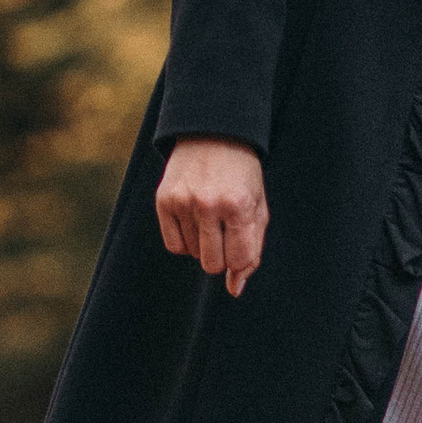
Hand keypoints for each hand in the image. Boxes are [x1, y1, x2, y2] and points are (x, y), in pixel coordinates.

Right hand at [156, 135, 268, 294]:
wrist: (214, 133)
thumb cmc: (242, 176)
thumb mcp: (257, 207)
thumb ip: (252, 250)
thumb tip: (235, 289)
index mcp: (240, 205)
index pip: (239, 260)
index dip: (241, 261)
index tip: (241, 245)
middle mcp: (209, 204)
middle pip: (213, 264)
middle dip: (222, 256)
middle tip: (226, 231)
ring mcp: (183, 201)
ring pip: (193, 255)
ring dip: (203, 244)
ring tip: (211, 217)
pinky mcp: (164, 200)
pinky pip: (173, 246)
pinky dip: (185, 241)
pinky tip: (194, 220)